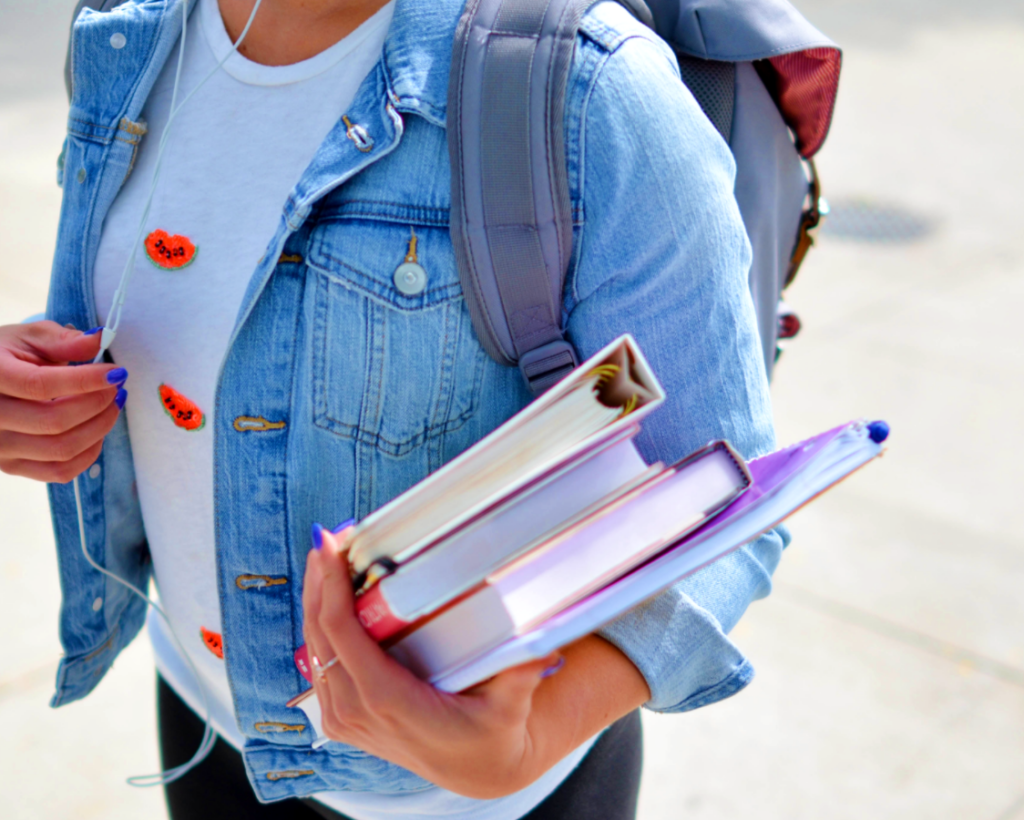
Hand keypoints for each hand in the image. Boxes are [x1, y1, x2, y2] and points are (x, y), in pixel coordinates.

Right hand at [0, 322, 127, 482]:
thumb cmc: (8, 356)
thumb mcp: (30, 338)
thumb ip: (64, 340)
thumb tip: (101, 338)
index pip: (41, 385)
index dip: (85, 381)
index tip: (116, 373)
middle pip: (55, 422)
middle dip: (98, 404)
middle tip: (117, 389)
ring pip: (61, 450)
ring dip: (99, 428)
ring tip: (112, 406)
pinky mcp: (11, 466)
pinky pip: (59, 472)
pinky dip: (89, 453)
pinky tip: (97, 430)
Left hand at [302, 525, 649, 798]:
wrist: (477, 770)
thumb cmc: (492, 734)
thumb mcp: (510, 706)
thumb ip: (521, 674)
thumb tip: (543, 644)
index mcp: (388, 701)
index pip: (342, 635)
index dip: (331, 587)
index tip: (331, 546)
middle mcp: (357, 712)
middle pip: (319, 635)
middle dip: (319, 582)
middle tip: (328, 537)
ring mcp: (345, 719)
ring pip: (313, 649)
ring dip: (315, 600)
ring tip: (326, 556)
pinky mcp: (343, 719)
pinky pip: (320, 666)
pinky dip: (319, 627)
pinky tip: (327, 596)